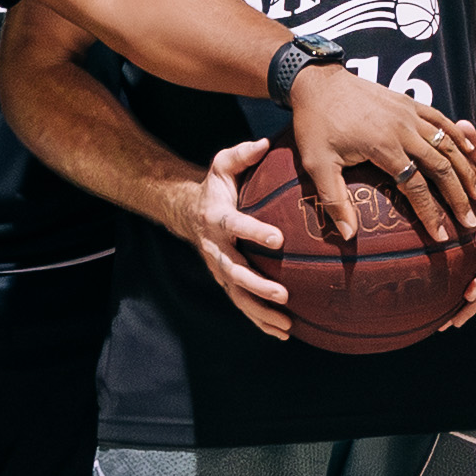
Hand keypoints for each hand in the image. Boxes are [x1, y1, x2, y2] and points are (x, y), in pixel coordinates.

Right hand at [191, 140, 305, 342]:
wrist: (189, 213)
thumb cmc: (215, 187)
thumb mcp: (222, 165)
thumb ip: (242, 154)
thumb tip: (266, 142)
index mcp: (217, 218)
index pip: (236, 225)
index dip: (254, 231)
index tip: (277, 238)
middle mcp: (215, 247)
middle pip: (235, 271)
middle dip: (258, 285)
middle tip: (283, 294)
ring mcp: (219, 268)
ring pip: (238, 296)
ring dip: (261, 312)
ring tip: (287, 324)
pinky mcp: (226, 282)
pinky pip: (242, 305)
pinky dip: (260, 321)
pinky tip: (283, 333)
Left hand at [282, 62, 475, 260]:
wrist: (317, 82)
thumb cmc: (314, 125)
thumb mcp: (317, 165)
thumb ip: (335, 200)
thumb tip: (348, 237)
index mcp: (383, 146)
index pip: (416, 186)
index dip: (430, 213)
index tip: (441, 236)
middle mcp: (403, 128)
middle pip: (441, 166)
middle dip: (458, 196)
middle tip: (470, 221)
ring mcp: (409, 112)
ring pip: (448, 144)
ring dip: (466, 170)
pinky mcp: (410, 102)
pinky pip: (442, 120)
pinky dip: (459, 138)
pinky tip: (470, 153)